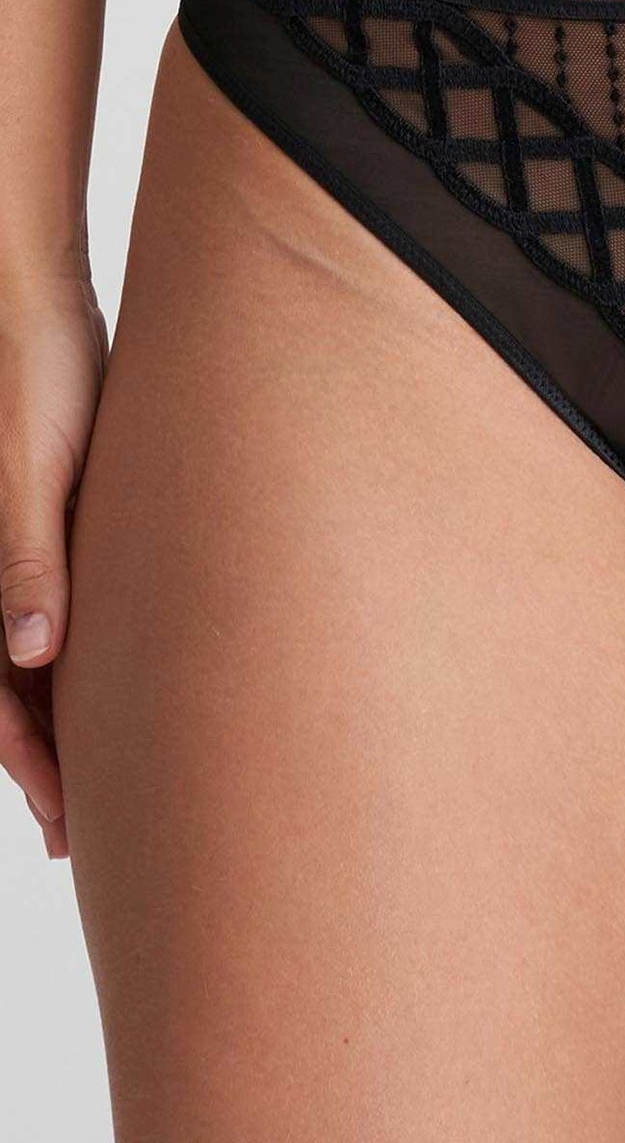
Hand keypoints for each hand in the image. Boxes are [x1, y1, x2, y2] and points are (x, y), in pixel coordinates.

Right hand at [0, 276, 108, 852]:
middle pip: (5, 690)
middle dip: (38, 765)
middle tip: (75, 837)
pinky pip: (48, 614)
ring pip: (26, 662)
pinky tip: (96, 693)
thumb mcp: (36, 470)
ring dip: (50, 726)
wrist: (38, 305)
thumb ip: (28, 557)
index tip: (65, 821)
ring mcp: (16, 549)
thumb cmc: (39, 375)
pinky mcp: (46, 525)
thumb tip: (27, 657)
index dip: (27, 762)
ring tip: (87, 789)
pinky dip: (66, 667)